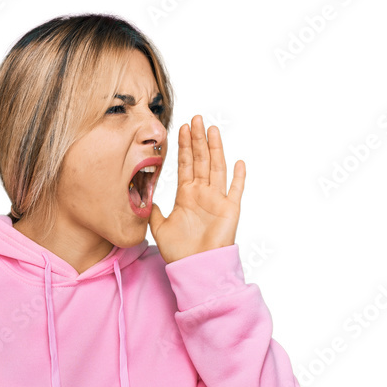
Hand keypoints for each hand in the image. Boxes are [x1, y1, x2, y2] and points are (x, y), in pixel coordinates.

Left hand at [149, 114, 245, 263]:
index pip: (185, 165)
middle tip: (195, 119)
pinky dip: (239, 176)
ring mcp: (217, 200)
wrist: (194, 268)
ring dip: (215, 148)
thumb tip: (146, 199)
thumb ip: (154, 211)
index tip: (181, 129)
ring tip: (211, 129)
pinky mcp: (230, 210)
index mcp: (186, 195)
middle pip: (200, 160)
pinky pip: (236, 190)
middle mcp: (202, 194)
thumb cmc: (179, 252)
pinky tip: (239, 161)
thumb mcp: (159, 228)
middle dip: (197, 140)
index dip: (184, 147)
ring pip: (216, 168)